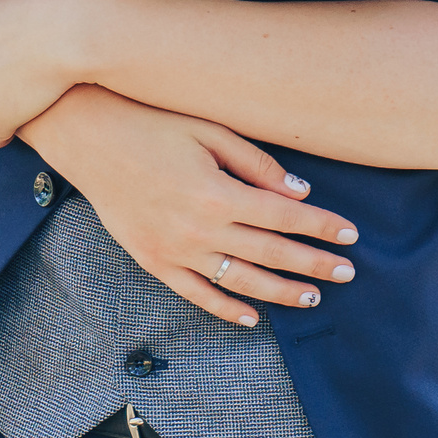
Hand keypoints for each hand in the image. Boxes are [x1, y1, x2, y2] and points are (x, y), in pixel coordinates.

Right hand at [19, 85, 361, 328]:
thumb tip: (300, 192)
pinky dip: (226, 309)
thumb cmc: (151, 121)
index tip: (350, 236)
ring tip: (313, 297)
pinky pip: (196, 294)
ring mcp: (174, 250)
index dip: (322, 228)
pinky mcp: (153, 260)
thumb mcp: (209, 130)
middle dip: (314, 265)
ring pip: (240, 282)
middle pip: (271, 254)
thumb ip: (256, 164)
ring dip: (281, 292)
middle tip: (348, 273)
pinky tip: (254, 316)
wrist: (87, 135)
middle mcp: (199, 229)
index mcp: (217, 193)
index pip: (285, 217)